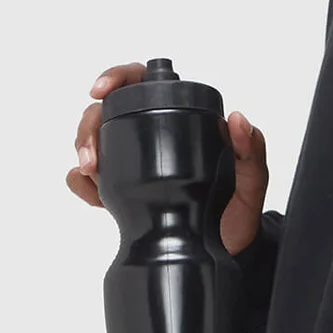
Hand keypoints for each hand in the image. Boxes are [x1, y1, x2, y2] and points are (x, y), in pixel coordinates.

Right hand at [68, 61, 269, 256]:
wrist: (225, 254)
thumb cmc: (238, 213)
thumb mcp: (252, 182)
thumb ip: (251, 152)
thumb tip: (237, 119)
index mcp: (182, 119)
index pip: (143, 83)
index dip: (118, 78)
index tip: (101, 91)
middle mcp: (153, 136)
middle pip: (105, 111)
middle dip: (89, 126)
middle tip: (91, 154)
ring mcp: (132, 163)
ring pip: (92, 140)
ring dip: (83, 151)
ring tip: (90, 172)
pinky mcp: (120, 192)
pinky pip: (88, 179)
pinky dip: (80, 182)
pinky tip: (90, 191)